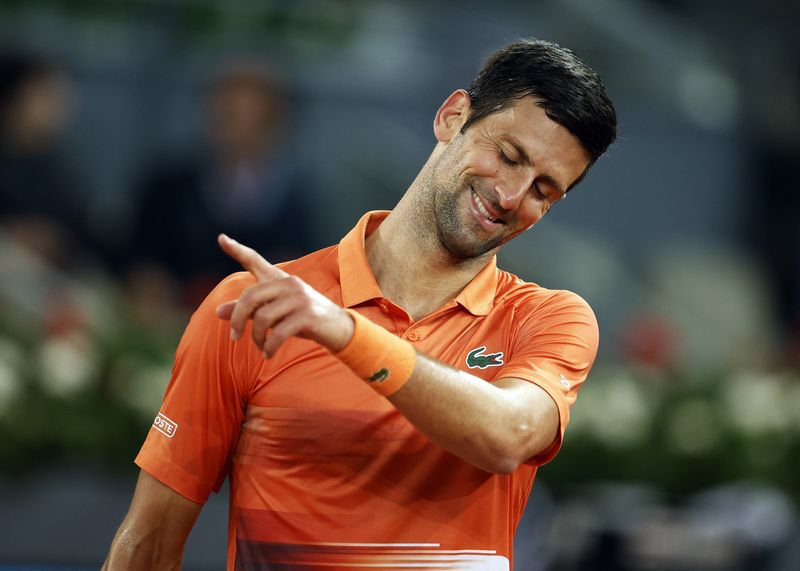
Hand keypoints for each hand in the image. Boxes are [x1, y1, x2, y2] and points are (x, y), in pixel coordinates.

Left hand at [215, 234, 353, 355]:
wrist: (338, 328)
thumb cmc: (302, 319)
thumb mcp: (274, 313)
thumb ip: (248, 311)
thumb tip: (217, 312)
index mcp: (279, 279)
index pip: (255, 261)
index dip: (237, 250)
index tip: (222, 238)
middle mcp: (289, 284)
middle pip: (250, 297)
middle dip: (237, 319)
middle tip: (234, 337)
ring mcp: (300, 299)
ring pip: (262, 318)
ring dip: (257, 338)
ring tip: (261, 347)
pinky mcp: (308, 316)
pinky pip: (278, 333)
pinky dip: (269, 347)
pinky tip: (268, 354)